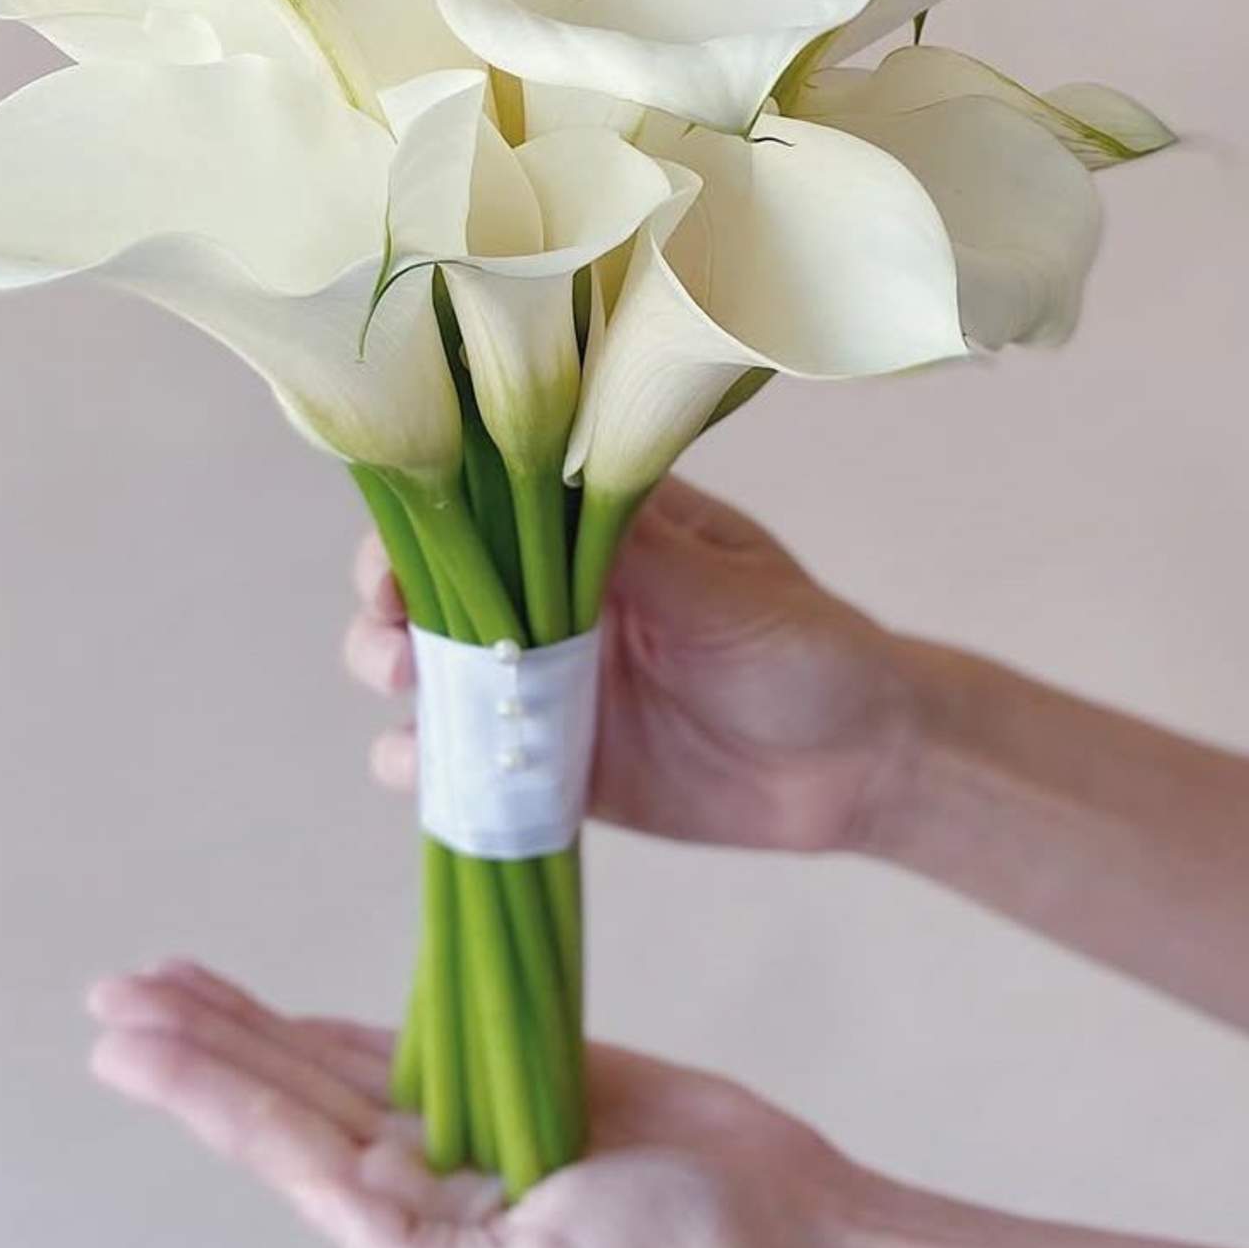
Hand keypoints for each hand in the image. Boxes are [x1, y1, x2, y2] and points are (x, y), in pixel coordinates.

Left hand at [86, 959, 853, 1247]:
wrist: (783, 1224)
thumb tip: (340, 1198)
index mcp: (408, 1236)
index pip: (278, 1143)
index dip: (197, 1083)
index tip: (123, 1036)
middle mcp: (415, 1182)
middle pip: (283, 1092)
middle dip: (197, 1040)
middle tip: (115, 988)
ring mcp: (459, 1127)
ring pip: (327, 1062)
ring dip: (245, 1022)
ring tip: (167, 980)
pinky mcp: (508, 1076)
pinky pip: (403, 1040)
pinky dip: (331, 1021)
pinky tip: (278, 1008)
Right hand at [344, 478, 920, 849]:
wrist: (859, 769)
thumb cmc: (808, 649)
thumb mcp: (731, 589)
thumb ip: (640, 550)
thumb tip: (546, 478)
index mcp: (596, 529)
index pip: (488, 501)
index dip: (428, 519)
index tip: (397, 557)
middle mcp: (557, 597)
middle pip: (438, 584)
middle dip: (390, 604)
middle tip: (390, 635)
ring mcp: (550, 682)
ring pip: (437, 669)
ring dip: (396, 674)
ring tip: (404, 691)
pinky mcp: (555, 762)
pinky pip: (472, 760)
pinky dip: (429, 764)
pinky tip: (420, 768)